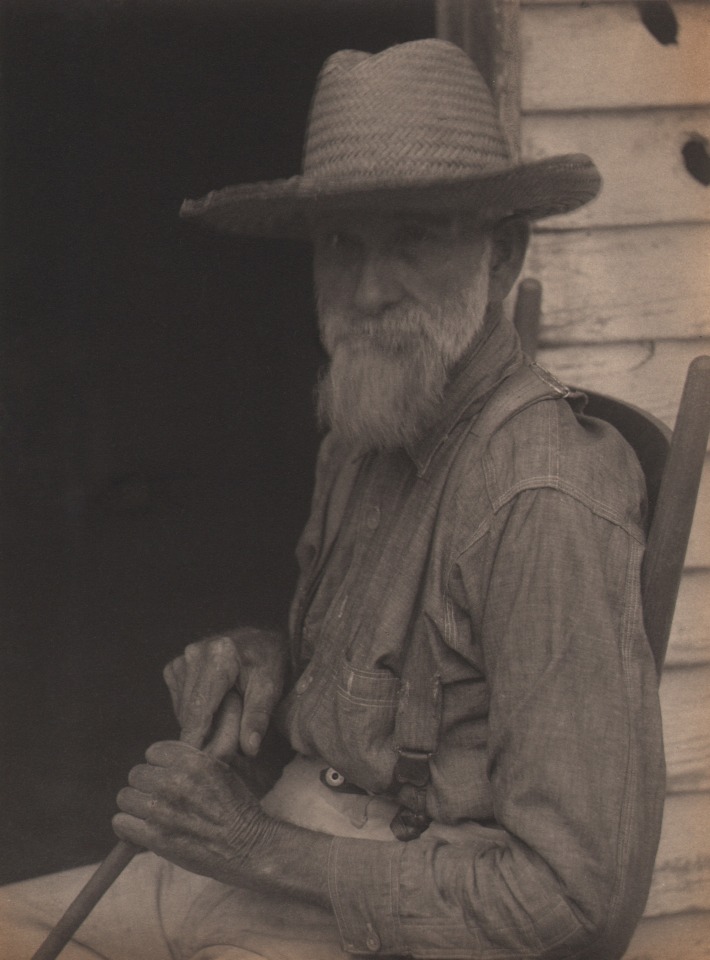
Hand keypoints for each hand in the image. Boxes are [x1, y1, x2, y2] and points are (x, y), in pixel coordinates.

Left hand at [113, 740, 279, 885]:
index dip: (159, 765)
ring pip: (125, 797)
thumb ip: (192, 760)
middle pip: (137, 774)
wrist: (250, 847)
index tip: (167, 776)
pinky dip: (128, 827)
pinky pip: (121, 822)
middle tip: (160, 799)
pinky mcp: (156, 838)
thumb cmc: (238, 809)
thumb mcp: (222, 770)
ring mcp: (163, 810)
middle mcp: (176, 782)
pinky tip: (141, 830)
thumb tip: (162, 758)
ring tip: (151, 815)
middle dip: (147, 786)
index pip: (153, 751)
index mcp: (194, 762)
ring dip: (136, 806)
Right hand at [163, 628, 286, 758]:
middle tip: (225, 750)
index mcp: (219, 655)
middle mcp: (194, 654)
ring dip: (200, 724)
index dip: (197, 736)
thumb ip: (258, 717)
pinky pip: (180, 703)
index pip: (201, 706)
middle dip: (204, 734)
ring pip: (183, 710)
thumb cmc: (268, 663)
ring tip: (226, 719)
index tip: (195, 763)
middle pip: (190, 712)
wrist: (259, 641)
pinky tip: (214, 707)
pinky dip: (195, 714)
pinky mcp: (175, 667)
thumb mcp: (271, 688)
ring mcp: (182, 660)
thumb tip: (249, 749)